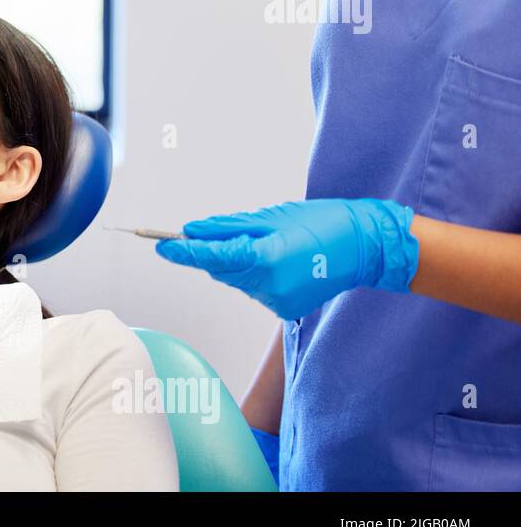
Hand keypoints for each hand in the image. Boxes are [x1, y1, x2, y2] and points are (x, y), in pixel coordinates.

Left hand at [154, 198, 418, 320]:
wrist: (365, 246)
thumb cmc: (321, 222)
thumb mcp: (271, 216)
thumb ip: (228, 228)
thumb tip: (193, 232)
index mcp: (264, 258)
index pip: (211, 257)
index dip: (183, 252)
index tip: (160, 245)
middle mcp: (268, 285)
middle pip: (221, 270)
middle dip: (215, 253)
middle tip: (225, 232)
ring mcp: (277, 301)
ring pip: (237, 281)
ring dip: (239, 263)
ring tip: (271, 244)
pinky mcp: (285, 309)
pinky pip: (256, 290)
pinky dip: (257, 276)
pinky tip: (282, 262)